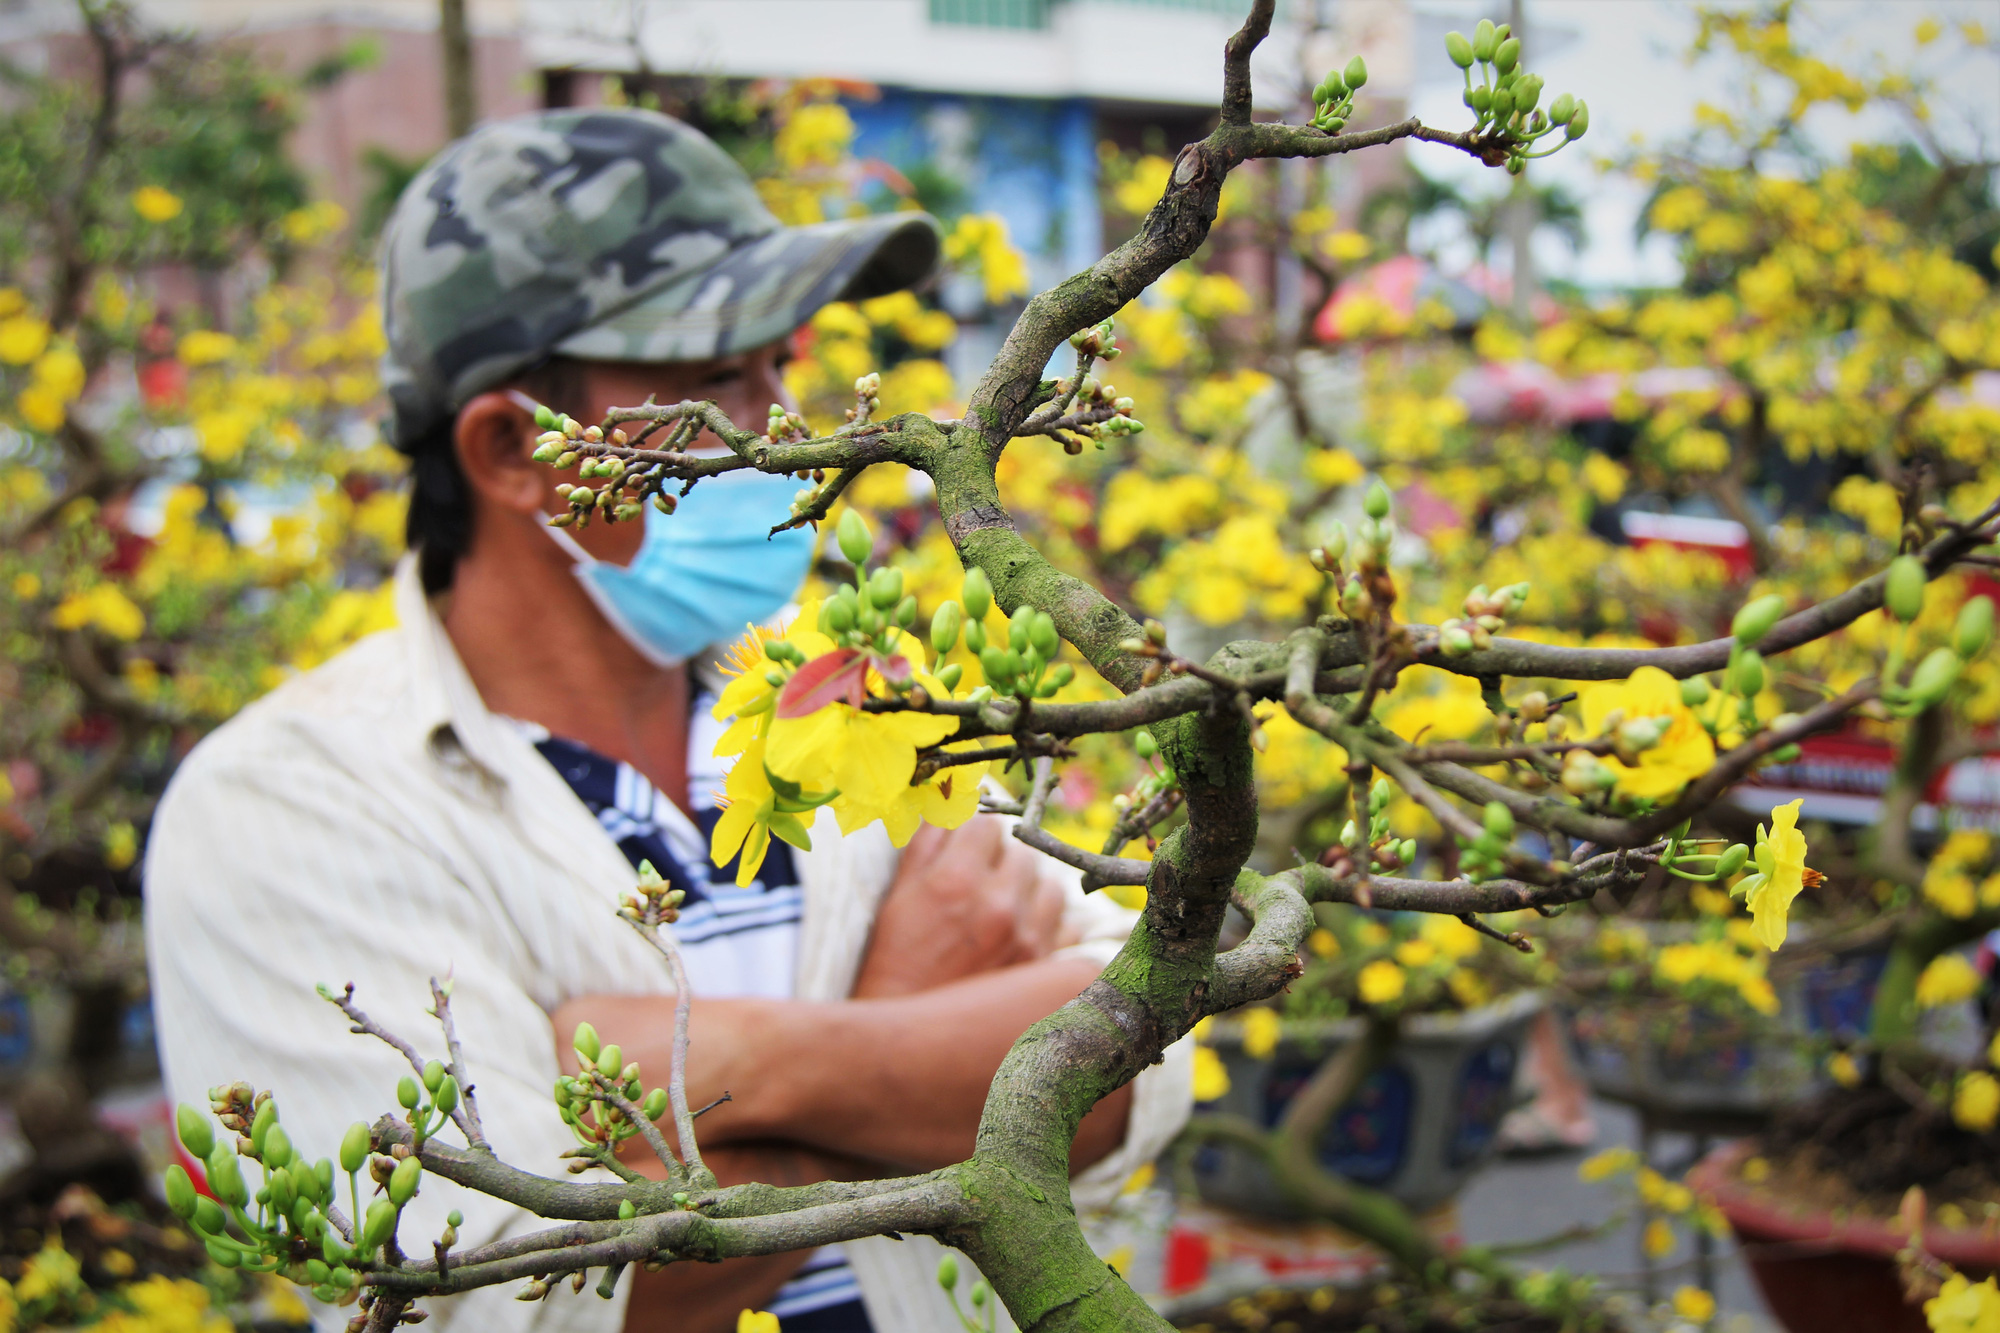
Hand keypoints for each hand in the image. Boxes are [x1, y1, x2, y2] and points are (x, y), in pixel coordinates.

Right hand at [852, 817, 1071, 998]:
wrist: (910, 1041)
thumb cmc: (894, 965)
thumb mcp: (897, 899)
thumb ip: (924, 846)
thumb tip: (943, 806)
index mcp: (956, 882)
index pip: (985, 823)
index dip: (973, 833)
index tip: (965, 848)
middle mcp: (999, 905)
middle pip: (1021, 851)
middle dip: (1001, 860)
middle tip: (981, 881)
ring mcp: (1028, 938)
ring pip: (1051, 885)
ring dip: (1031, 889)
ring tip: (1006, 907)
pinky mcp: (1044, 966)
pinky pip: (1068, 924)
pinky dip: (1050, 923)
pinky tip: (1024, 934)